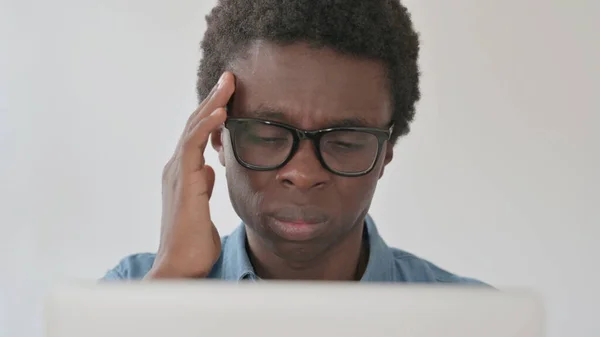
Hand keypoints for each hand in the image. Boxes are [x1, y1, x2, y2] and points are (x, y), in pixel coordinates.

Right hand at [146, 72, 234, 278]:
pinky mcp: (183, 181)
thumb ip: (203, 187)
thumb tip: (209, 170)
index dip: (212, 113)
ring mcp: (177, 173)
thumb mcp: (202, 208)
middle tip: (230, 78)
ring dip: (212, 103)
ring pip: (194, 128)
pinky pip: (194, 146)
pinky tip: (221, 111)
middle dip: (213, 99)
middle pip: (195, 125)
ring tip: (228, 83)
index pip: (198, 135)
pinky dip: (206, 126)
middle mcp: (177, 168)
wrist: (180, 267)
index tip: (229, 96)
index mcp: (183, 174)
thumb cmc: (193, 243)